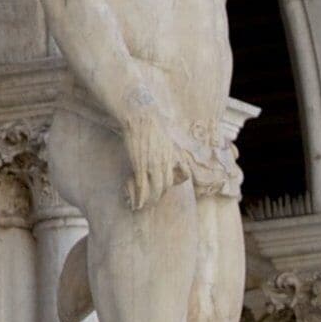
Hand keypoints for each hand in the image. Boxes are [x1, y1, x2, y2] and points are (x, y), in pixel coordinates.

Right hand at [117, 92, 191, 207]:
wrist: (140, 116)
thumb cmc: (152, 124)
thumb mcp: (168, 138)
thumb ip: (172, 149)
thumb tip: (174, 154)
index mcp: (175, 155)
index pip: (184, 176)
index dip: (177, 182)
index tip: (168, 184)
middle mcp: (167, 162)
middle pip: (167, 185)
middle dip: (159, 194)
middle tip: (151, 198)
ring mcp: (153, 164)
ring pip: (156, 189)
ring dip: (150, 200)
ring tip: (142, 205)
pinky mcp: (140, 165)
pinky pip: (142, 186)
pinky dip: (140, 196)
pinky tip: (136, 202)